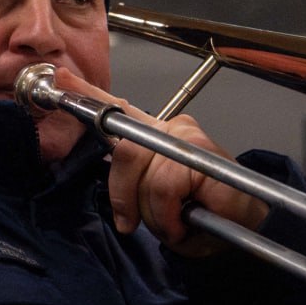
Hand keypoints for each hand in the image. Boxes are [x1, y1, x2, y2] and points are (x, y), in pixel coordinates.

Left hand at [53, 68, 267, 255]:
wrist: (244, 225)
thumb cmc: (201, 213)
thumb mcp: (155, 201)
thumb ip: (133, 190)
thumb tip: (119, 208)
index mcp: (157, 135)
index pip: (119, 110)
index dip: (88, 94)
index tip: (61, 79)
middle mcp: (173, 129)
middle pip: (126, 153)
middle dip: (125, 197)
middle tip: (136, 222)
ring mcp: (190, 140)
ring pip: (146, 180)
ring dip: (155, 215)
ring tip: (175, 222)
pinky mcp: (203, 157)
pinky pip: (165, 189)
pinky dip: (171, 217)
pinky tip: (187, 221)